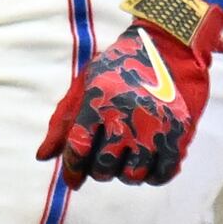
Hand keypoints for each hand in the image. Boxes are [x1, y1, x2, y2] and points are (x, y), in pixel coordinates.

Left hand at [40, 3, 220, 186]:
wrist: (170, 45)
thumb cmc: (120, 65)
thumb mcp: (86, 83)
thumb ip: (63, 121)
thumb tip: (43, 157)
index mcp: (99, 101)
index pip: (78, 148)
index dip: (72, 169)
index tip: (73, 178)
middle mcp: (127, 115)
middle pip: (104, 167)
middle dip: (98, 171)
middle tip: (102, 161)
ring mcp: (155, 125)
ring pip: (132, 175)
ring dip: (124, 174)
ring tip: (124, 160)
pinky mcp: (179, 132)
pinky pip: (163, 173)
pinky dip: (152, 176)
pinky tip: (146, 165)